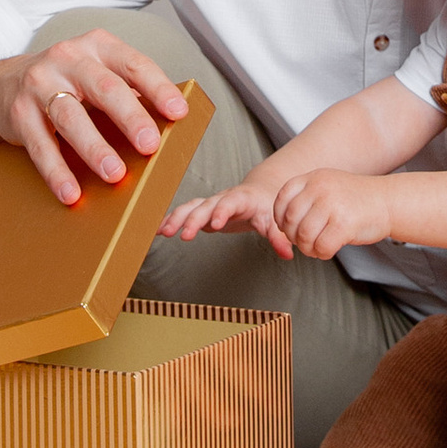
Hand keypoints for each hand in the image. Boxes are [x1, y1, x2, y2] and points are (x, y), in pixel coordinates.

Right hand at [0, 33, 190, 206]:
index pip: (134, 64)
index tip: (178, 112)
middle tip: (150, 145)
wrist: (2, 85)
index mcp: (98, 47)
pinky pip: (40, 144)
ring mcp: (40, 83)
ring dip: (94, 148)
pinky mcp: (18, 112)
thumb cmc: (66, 82)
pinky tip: (72, 192)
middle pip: (104, 88)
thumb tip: (170, 127)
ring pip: (71, 116)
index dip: (158, 88)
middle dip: (130, 118)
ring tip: (115, 174)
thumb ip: (128, 92)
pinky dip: (57, 171)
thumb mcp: (97, 73)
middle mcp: (68, 59)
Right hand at [159, 181, 291, 247]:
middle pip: (206, 206)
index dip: (222, 212)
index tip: (214, 224)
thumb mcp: (274, 220)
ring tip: (163, 232)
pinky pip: (184, 213)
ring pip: (191, 207)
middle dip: (193, 220)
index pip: (231, 203)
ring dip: (177, 219)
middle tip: (183, 236)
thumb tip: (288, 254)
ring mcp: (211, 203)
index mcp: (241, 199)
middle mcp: (223, 198)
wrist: (259, 193)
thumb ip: (278, 237)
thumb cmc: (266, 207)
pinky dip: (171, 220)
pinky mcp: (202, 210)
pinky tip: (157, 230)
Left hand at [266, 169, 395, 261]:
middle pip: (289, 220)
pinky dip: (322, 253)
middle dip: (294, 237)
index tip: (288, 227)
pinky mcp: (344, 224)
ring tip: (317, 247)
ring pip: (303, 236)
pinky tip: (329, 250)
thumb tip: (282, 224)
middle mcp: (320, 188)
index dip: (280, 218)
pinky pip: (321, 247)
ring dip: (308, 248)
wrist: (388, 201)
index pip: (281, 198)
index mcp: (314, 178)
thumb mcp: (327, 185)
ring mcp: (332, 205)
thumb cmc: (356, 199)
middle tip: (305, 241)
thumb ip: (306, 197)